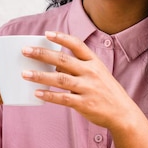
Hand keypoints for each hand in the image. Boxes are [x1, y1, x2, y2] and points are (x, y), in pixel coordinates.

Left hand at [21, 31, 147, 147]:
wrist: (123, 113)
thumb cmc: (106, 91)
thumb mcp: (97, 73)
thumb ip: (77, 67)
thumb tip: (53, 64)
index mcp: (94, 62)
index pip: (77, 44)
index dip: (61, 38)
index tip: (46, 33)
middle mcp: (91, 72)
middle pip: (63, 60)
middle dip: (42, 54)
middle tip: (25, 51)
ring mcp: (88, 88)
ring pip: (59, 79)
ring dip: (40, 76)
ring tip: (25, 73)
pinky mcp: (84, 104)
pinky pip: (63, 98)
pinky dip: (49, 95)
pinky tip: (37, 93)